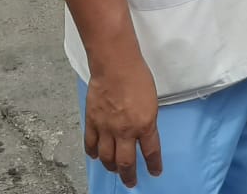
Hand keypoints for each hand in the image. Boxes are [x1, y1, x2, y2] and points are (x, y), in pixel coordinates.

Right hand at [83, 56, 162, 188]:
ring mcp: (107, 128)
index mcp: (145, 124)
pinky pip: (91, 144)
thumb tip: (143, 132)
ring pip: (107, 158)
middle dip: (129, 176)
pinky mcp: (92, 122)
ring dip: (111, 167)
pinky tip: (96, 156)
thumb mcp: (152, 100)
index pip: (151, 152)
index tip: (155, 172)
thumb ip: (147, 119)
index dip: (153, 164)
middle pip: (126, 162)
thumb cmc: (137, 76)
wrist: (115, 65)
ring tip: (115, 170)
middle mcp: (125, 131)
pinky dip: (94, 153)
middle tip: (131, 182)